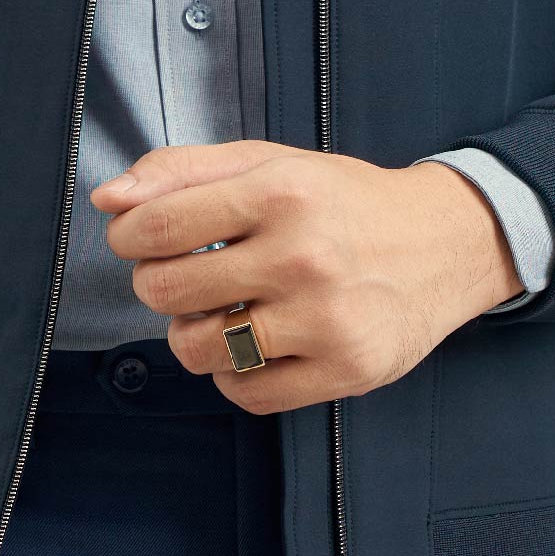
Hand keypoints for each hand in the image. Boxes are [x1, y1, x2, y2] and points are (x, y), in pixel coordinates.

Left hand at [87, 142, 521, 411]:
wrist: (447, 243)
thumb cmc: (345, 202)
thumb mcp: (271, 163)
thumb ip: (184, 171)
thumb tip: (108, 201)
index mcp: (280, 191)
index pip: (155, 227)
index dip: (129, 238)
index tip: (141, 240)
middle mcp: (304, 254)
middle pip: (166, 292)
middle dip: (159, 285)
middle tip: (189, 276)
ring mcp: (326, 318)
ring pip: (199, 349)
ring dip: (195, 334)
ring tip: (223, 312)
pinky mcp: (346, 369)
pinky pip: (245, 392)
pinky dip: (235, 374)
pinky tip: (257, 344)